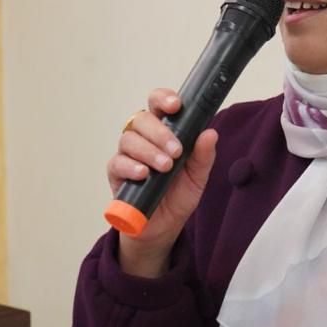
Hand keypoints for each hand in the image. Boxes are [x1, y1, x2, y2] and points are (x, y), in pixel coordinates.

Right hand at [107, 88, 216, 275]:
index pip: (158, 105)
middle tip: (176, 151)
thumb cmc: (177, 196)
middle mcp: (143, 139)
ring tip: (165, 166)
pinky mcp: (116, 174)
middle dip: (160, 132)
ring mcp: (128, 155)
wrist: (163, 227)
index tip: (176, 105)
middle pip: (142, 119)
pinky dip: (131, 166)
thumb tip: (210, 132)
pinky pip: (117, 162)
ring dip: (149, 150)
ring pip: (129, 138)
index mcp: (163, 132)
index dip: (163, 99)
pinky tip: (143, 174)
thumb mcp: (197, 177)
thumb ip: (203, 156)